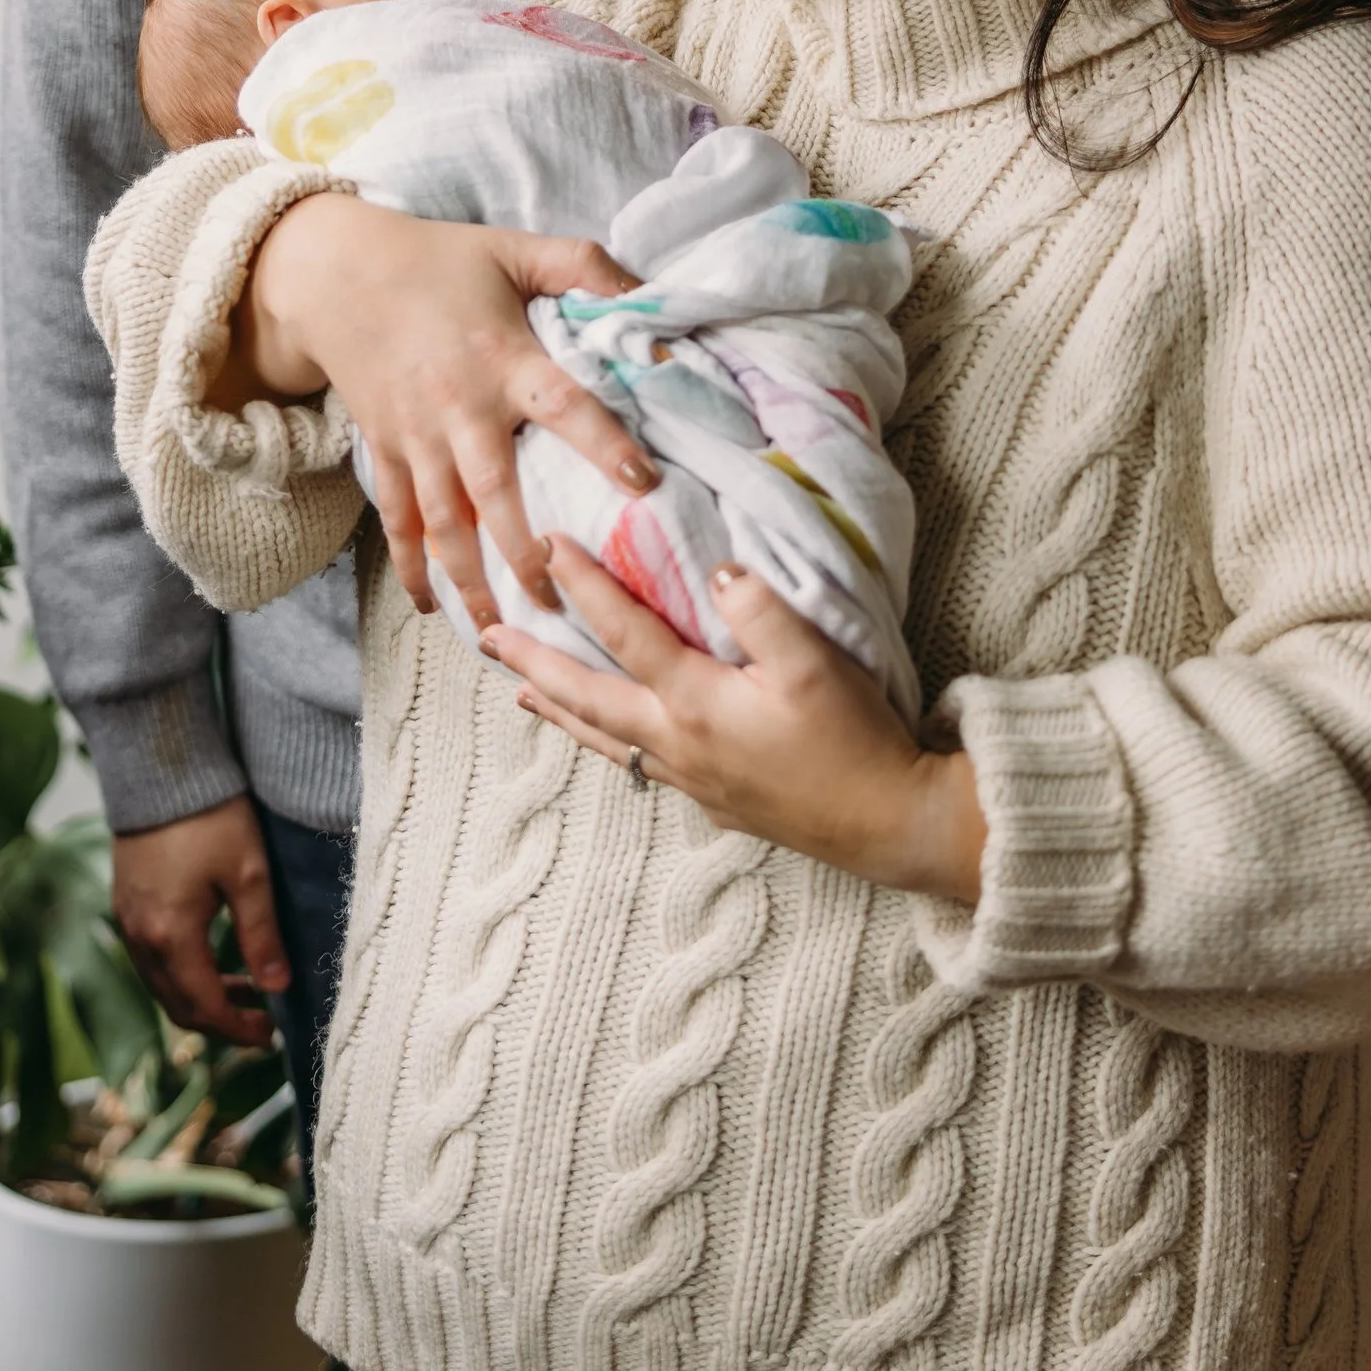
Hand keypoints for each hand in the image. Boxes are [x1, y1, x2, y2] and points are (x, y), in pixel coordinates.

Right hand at [110, 797, 291, 1046]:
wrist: (160, 768)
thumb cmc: (210, 815)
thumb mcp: (248, 874)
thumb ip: (261, 935)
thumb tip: (277, 988)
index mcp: (171, 935)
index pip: (205, 1006)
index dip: (238, 1029)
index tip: (270, 1035)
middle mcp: (141, 937)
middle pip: (178, 1005)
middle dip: (220, 1022)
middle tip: (261, 1023)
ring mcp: (127, 921)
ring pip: (163, 986)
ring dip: (202, 997)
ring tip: (248, 991)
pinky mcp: (125, 905)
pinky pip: (152, 960)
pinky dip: (183, 973)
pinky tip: (214, 960)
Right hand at [233, 201, 662, 627]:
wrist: (336, 273)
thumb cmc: (438, 260)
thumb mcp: (514, 248)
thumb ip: (584, 266)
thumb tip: (650, 292)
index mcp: (503, 359)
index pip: (562, 405)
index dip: (603, 442)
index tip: (644, 483)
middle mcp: (460, 407)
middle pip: (494, 491)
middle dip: (525, 551)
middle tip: (560, 601)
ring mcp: (418, 435)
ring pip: (444, 521)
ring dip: (469, 577)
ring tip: (498, 627)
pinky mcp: (386, 449)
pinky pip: (398, 517)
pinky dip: (410, 565)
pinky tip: (429, 605)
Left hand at [483, 538, 984, 904]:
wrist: (886, 824)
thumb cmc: (853, 740)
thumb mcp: (816, 664)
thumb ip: (762, 612)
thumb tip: (716, 568)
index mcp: (696, 702)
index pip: (625, 633)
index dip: (585, 585)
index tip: (547, 545)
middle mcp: (678, 744)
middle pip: (586, 697)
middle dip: (532, 663)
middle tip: (485, 636)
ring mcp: (690, 779)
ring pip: (603, 738)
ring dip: (557, 709)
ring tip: (517, 691)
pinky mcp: (711, 801)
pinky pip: (636, 764)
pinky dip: (603, 743)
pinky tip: (607, 741)